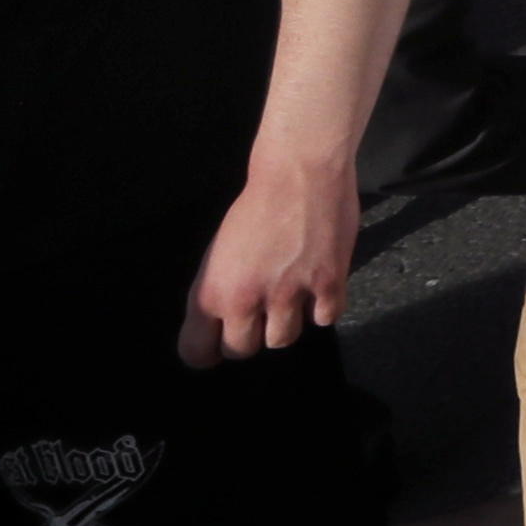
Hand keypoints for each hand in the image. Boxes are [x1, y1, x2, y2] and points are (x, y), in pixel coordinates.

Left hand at [185, 154, 359, 365]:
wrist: (298, 173)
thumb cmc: (254, 208)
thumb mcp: (218, 254)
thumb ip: (220, 292)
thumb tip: (227, 322)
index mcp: (211, 292)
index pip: (196, 352)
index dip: (208, 352)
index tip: (219, 342)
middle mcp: (246, 299)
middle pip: (243, 351)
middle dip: (250, 337)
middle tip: (260, 314)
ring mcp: (289, 293)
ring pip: (283, 340)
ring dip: (287, 323)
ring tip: (292, 296)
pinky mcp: (328, 283)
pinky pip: (325, 319)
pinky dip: (323, 307)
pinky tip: (319, 286)